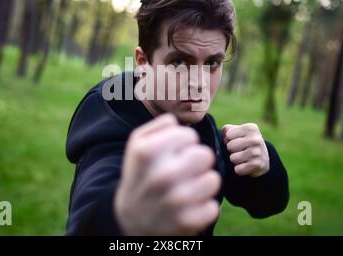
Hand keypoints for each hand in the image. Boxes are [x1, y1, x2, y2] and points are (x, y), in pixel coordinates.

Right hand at [114, 113, 220, 235]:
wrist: (129, 218)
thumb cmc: (140, 174)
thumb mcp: (137, 145)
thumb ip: (158, 126)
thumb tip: (177, 120)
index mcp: (148, 152)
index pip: (190, 135)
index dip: (184, 143)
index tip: (174, 153)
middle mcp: (162, 175)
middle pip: (205, 155)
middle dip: (196, 161)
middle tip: (183, 170)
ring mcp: (176, 201)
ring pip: (213, 180)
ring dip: (202, 183)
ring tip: (186, 187)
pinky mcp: (187, 222)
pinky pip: (212, 207)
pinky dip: (202, 207)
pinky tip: (187, 207)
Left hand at [222, 123, 269, 177]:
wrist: (263, 158)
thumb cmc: (245, 142)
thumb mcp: (238, 132)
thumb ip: (227, 129)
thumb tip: (224, 135)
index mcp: (251, 128)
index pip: (228, 135)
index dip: (229, 139)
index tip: (237, 141)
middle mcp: (256, 139)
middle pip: (230, 146)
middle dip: (232, 150)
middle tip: (240, 150)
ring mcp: (257, 152)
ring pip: (233, 158)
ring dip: (235, 160)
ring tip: (243, 158)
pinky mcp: (257, 165)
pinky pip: (238, 169)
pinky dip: (239, 169)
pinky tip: (246, 165)